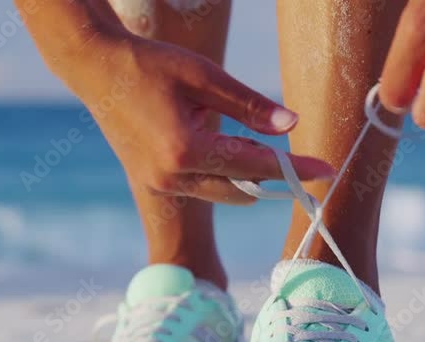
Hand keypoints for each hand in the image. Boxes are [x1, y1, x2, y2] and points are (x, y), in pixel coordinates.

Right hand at [68, 33, 335, 203]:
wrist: (95, 69)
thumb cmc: (150, 64)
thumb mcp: (204, 75)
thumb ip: (249, 104)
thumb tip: (291, 125)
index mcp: (185, 150)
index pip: (255, 165)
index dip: (295, 167)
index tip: (328, 169)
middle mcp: (171, 176)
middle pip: (242, 191)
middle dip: (274, 179)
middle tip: (299, 161)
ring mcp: (159, 183)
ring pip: (222, 193)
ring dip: (246, 177)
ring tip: (260, 148)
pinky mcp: (152, 181)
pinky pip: (201, 187)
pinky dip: (222, 173)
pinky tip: (225, 145)